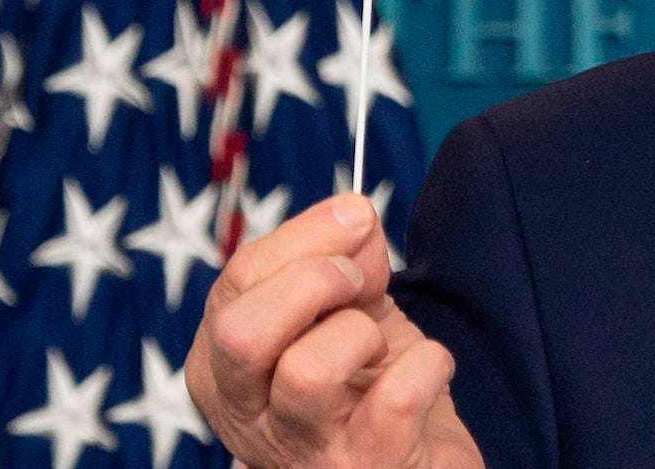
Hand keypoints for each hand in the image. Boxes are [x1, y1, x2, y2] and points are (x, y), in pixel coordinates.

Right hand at [184, 193, 482, 467]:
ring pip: (307, 371)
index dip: (304, 235)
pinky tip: (429, 370)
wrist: (421, 463)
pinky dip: (428, 363)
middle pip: (242, 331)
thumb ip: (346, 258)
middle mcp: (247, 416)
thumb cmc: (374, 388)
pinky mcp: (367, 466)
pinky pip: (396, 398)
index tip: (355, 219)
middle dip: (314, 281)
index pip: (234, 283)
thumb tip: (353, 211)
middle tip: (359, 285)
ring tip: (381, 347)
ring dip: (363, 334)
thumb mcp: (350, 313)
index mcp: (224, 370)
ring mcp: (304, 449)